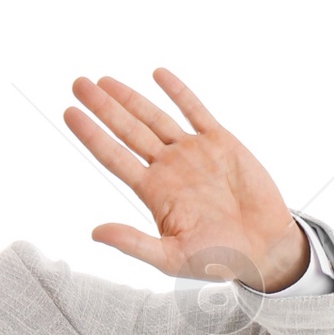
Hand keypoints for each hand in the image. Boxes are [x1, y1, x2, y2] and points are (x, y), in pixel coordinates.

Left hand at [63, 66, 308, 293]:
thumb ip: (133, 244)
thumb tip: (95, 233)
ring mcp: (193, 152)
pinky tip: (156, 74)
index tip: (69, 113)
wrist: (264, 248)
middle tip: (77, 83)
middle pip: (127, 130)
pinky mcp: (220, 141)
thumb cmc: (218, 260)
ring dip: (130, 97)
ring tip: (103, 81)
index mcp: (154, 192)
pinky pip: (195, 110)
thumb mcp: (170, 258)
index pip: (113, 156)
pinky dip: (177, 91)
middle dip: (103, 107)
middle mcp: (168, 168)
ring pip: (154, 117)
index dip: (91, 134)